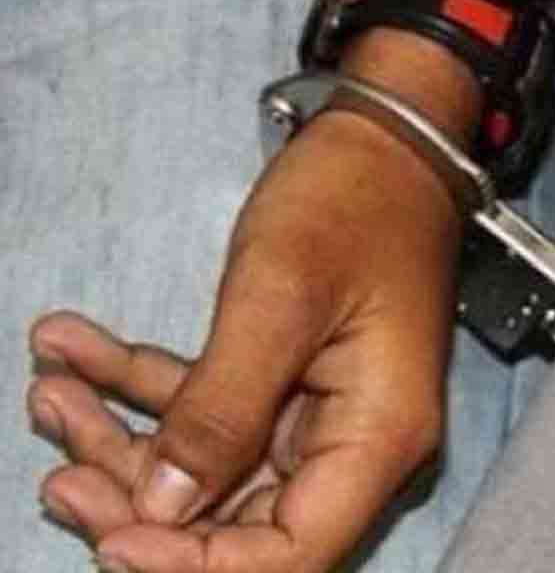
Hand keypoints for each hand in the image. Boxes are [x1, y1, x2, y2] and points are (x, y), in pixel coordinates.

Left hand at [29, 99, 460, 571]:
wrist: (385, 142)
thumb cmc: (353, 204)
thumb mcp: (279, 297)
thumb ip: (222, 408)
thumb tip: (162, 508)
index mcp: (376, 438)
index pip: (288, 554)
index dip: (196, 565)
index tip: (113, 535)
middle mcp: (352, 444)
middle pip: (239, 523)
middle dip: (140, 502)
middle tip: (57, 466)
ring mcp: (315, 414)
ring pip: (207, 469)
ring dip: (123, 438)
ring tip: (51, 388)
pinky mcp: (283, 382)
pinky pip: (203, 408)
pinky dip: (138, 384)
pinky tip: (75, 349)